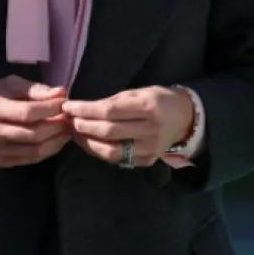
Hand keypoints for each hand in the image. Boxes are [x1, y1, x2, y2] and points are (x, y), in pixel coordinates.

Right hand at [0, 75, 69, 168]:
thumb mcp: (6, 85)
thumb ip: (34, 89)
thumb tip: (61, 92)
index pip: (26, 112)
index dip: (50, 109)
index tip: (65, 102)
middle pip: (33, 133)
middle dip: (57, 126)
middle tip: (69, 117)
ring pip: (35, 150)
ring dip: (56, 140)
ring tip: (66, 129)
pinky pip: (30, 159)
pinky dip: (48, 150)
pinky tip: (55, 140)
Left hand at [62, 87, 193, 167]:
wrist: (185, 119)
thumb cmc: (158, 100)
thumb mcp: (138, 93)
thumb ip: (113, 102)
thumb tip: (82, 109)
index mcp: (148, 107)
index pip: (109, 111)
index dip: (85, 110)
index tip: (68, 107)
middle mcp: (151, 130)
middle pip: (108, 132)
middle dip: (82, 126)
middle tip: (68, 120)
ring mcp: (150, 149)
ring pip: (111, 151)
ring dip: (87, 143)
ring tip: (74, 133)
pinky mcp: (148, 161)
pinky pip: (118, 159)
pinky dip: (100, 152)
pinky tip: (90, 143)